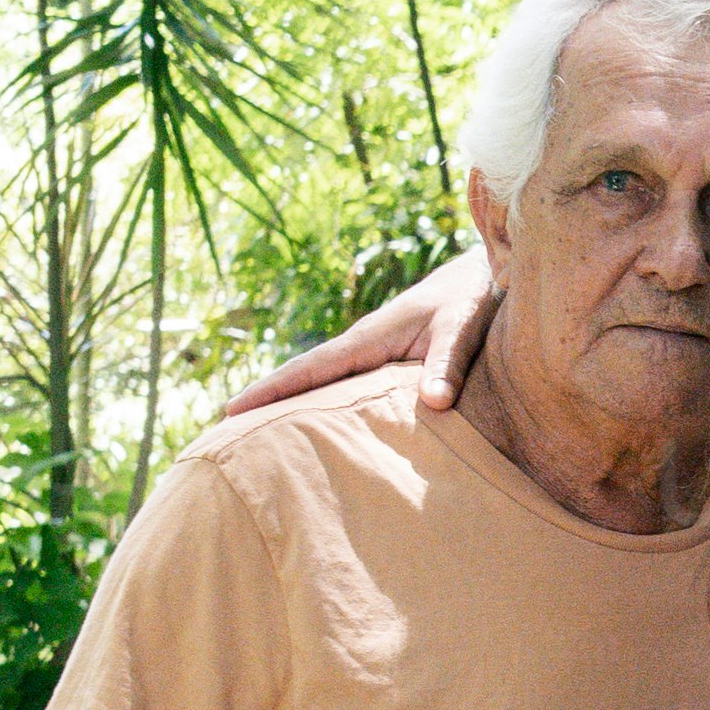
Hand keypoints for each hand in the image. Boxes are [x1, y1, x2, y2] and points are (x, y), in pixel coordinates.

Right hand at [219, 248, 477, 423]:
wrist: (487, 271)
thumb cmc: (473, 297)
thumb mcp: (462, 329)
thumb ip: (447, 365)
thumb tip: (433, 403)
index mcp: (367, 339)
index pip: (308, 370)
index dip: (270, 391)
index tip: (230, 411)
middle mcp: (359, 346)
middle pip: (301, 380)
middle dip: (264, 404)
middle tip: (223, 436)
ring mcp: (369, 355)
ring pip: (319, 384)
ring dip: (288, 406)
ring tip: (255, 438)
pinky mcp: (385, 362)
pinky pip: (343, 387)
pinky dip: (320, 404)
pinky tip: (315, 427)